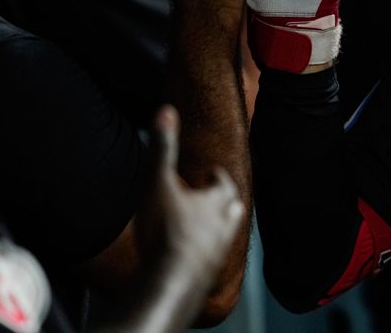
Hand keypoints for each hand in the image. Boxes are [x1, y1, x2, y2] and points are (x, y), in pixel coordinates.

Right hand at [136, 106, 245, 290]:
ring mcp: (217, 252)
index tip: (210, 172)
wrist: (171, 280)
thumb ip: (162, 148)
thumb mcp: (158, 182)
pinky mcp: (207, 275)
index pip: (223, 184)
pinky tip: (194, 256)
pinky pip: (211, 260)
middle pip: (233, 209)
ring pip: (226, 235)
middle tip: (217, 196)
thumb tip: (166, 110)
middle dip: (225, 201)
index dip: (217, 177)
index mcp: (215, 202)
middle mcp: (223, 226)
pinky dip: (207, 252)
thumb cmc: (165, 228)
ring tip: (208, 226)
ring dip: (219, 227)